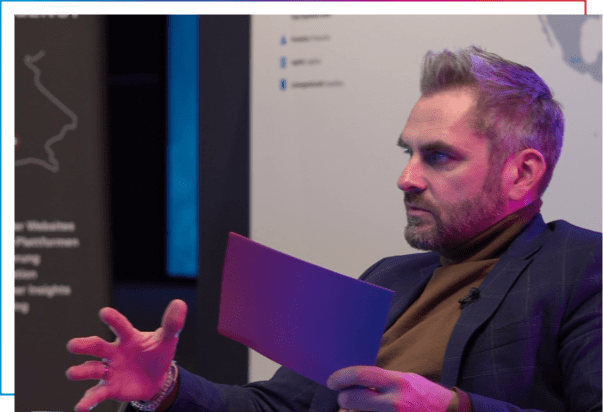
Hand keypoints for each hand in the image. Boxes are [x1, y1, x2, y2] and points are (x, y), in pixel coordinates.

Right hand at [66, 299, 187, 411]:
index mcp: (128, 337)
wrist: (157, 379)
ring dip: (81, 371)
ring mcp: (109, 370)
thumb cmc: (157, 354)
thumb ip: (172, 323)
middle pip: (97, 346)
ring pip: (91, 369)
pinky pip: (96, 394)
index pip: (120, 326)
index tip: (104, 312)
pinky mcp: (109, 388)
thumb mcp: (167, 339)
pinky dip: (87, 401)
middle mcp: (114, 352)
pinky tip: (80, 407)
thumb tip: (179, 304)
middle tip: (73, 345)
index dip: (113, 319)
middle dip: (84, 345)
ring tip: (72, 373)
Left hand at [327, 366, 454, 411]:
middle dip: (343, 399)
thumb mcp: (406, 379)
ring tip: (355, 410)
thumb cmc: (424, 395)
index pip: (361, 375)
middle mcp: (394, 402)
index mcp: (397, 382)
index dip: (341, 377)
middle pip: (352, 400)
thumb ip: (382, 380)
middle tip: (344, 398)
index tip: (331, 381)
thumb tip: (354, 381)